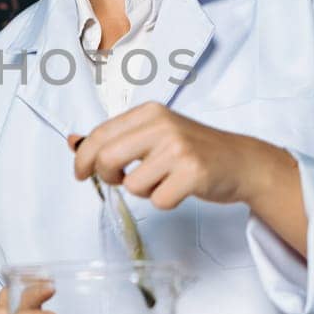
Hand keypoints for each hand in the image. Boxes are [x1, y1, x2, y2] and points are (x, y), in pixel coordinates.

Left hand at [69, 102, 288, 210]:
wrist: (241, 161)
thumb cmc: (194, 149)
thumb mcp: (155, 133)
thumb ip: (116, 138)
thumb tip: (73, 141)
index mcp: (149, 112)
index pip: (100, 134)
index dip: (83, 158)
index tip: (81, 172)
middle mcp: (162, 125)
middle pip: (107, 158)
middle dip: (107, 176)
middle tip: (120, 180)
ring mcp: (179, 148)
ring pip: (132, 185)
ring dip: (144, 191)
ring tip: (164, 180)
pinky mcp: (193, 172)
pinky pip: (158, 200)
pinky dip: (165, 202)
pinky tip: (180, 188)